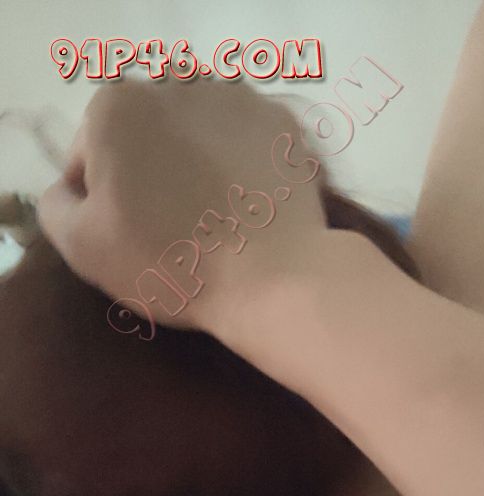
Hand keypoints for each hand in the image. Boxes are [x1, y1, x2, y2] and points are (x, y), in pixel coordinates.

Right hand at [38, 78, 326, 347]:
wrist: (271, 279)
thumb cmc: (169, 263)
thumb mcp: (84, 248)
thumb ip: (57, 205)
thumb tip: (71, 189)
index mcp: (115, 107)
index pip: (91, 155)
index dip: (103, 201)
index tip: (129, 235)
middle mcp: (174, 83)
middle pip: (146, 136)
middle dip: (151, 173)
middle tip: (172, 229)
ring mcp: (236, 97)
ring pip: (198, 134)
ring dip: (197, 165)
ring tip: (212, 219)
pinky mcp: (282, 122)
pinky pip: (246, 143)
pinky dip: (242, 168)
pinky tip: (246, 208)